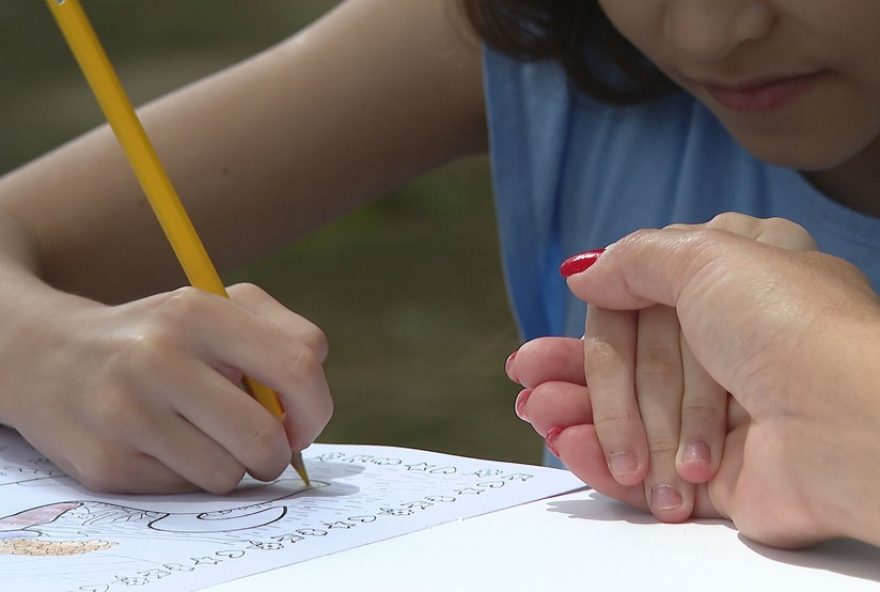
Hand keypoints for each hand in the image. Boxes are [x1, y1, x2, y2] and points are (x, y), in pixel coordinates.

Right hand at [0, 283, 331, 493]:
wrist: (48, 357)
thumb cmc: (158, 339)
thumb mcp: (214, 312)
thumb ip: (277, 344)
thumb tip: (306, 418)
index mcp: (197, 311)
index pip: (298, 363)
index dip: (315, 404)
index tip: (301, 420)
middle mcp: (157, 358)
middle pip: (265, 435)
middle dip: (278, 452)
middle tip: (264, 447)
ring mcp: (126, 413)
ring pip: (229, 473)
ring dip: (232, 466)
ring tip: (204, 438)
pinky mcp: (106, 463)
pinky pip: (186, 490)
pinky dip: (190, 476)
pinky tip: (162, 446)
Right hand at [556, 214, 816, 521]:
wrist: (846, 425)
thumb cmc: (787, 326)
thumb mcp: (705, 256)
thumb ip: (635, 259)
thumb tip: (584, 270)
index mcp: (737, 284)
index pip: (645, 300)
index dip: (594, 320)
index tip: (551, 338)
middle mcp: (731, 344)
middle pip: (633, 360)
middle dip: (580, 375)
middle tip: (528, 386)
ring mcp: (723, 411)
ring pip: (632, 414)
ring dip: (582, 415)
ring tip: (537, 415)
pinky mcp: (716, 472)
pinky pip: (646, 467)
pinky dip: (604, 458)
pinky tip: (569, 444)